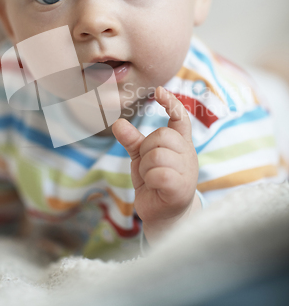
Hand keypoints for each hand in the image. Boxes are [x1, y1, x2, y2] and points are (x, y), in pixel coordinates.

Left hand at [112, 86, 199, 242]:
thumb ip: (132, 141)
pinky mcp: (182, 188)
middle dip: (146, 150)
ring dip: (147, 168)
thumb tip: (117, 123)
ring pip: (157, 155)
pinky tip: (155, 187)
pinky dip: (151, 180)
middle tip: (149, 166)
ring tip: (152, 179)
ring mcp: (187, 171)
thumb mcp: (141, 158)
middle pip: (161, 136)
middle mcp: (187, 154)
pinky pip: (159, 173)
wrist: (163, 215)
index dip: (171, 103)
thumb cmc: (155, 182)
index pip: (181, 118)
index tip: (159, 90)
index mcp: (181, 143)